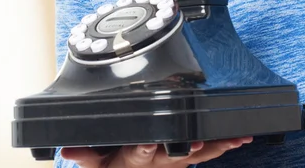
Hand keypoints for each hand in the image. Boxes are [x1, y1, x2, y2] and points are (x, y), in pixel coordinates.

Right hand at [61, 137, 252, 167]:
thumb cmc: (110, 165)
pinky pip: (204, 154)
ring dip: (216, 148)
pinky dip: (220, 146)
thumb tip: (66, 148)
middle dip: (193, 149)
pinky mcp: (183, 161)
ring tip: (238, 139)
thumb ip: (84, 154)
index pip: (139, 152)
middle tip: (204, 142)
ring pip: (197, 156)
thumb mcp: (93, 163)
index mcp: (135, 158)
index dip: (146, 147)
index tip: (153, 139)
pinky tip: (238, 138)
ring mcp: (173, 164)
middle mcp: (158, 162)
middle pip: (178, 156)